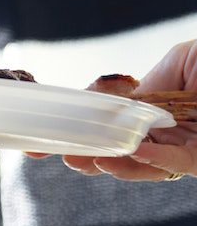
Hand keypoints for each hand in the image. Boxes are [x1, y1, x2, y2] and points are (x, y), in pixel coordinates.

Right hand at [58, 40, 196, 180]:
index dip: (78, 131)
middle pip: (116, 149)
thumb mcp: (178, 61)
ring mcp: (178, 148)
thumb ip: (148, 80)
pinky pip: (171, 164)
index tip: (45, 136)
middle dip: (84, 154)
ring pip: (139, 164)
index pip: (110, 125)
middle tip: (57, 154)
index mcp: (156, 111)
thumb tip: (118, 99)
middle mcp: (164, 133)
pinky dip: (149, 161)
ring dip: (111, 164)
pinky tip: (131, 153)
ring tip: (84, 160)